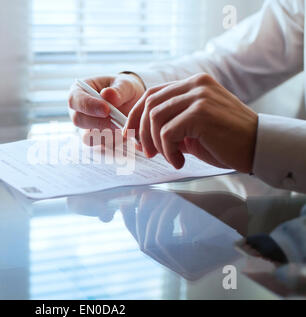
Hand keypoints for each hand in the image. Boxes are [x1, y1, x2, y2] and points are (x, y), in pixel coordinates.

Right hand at [68, 74, 144, 144]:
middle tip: (120, 121)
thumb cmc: (124, 89)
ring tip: (125, 126)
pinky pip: (101, 146)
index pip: (75, 100)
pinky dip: (115, 142)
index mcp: (79, 91)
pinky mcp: (96, 140)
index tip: (106, 110)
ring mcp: (86, 128)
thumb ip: (118, 89)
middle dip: (100, 123)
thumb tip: (107, 94)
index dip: (89, 106)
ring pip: (89, 137)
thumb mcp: (125, 84)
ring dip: (108, 134)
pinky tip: (126, 134)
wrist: (132, 102)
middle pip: (79, 121)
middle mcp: (78, 111)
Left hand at [124, 73, 257, 172]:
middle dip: (141, 132)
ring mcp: (198, 96)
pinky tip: (180, 161)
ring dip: (156, 143)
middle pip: (149, 104)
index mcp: (193, 84)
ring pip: (155, 118)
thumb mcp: (194, 126)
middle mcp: (195, 85)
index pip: (152, 94)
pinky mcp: (201, 113)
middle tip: (147, 152)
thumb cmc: (226, 140)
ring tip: (169, 157)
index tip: (131, 136)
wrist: (257, 146)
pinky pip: (167, 132)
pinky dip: (168, 151)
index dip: (136, 115)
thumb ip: (170, 123)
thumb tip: (139, 135)